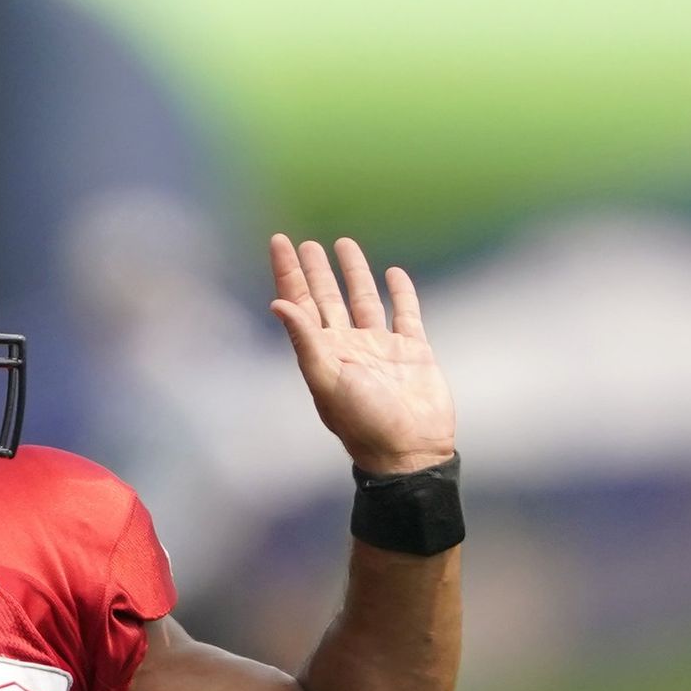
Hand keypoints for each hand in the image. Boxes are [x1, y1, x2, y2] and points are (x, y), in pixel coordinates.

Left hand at [268, 237, 455, 475]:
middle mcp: (348, 346)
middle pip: (327, 298)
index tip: (279, 241)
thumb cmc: (364, 421)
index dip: (289, 272)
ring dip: (353, 274)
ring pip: (363, 299)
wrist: (409, 450)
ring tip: (343, 245)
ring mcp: (381, 347)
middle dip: (314, 271)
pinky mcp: (412, 350)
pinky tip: (393, 273)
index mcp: (323, 352)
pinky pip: (405, 312)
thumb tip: (277, 304)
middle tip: (306, 243)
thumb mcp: (327, 380)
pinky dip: (400, 292)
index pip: (301, 303)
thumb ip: (304, 341)